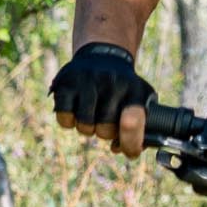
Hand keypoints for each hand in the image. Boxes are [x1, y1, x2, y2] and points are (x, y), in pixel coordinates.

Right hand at [50, 41, 155, 158]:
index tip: (128, 151)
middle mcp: (112, 83)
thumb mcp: (141, 100)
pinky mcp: (66, 82)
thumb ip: (140, 129)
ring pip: (85, 127)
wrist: (102, 55)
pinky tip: (75, 109)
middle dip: (105, 132)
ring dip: (87, 128)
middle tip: (105, 119)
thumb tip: (124, 151)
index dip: (130, 143)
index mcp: (135, 91)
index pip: (133, 122)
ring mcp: (88, 81)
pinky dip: (69, 121)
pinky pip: (65, 119)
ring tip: (91, 114)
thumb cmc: (124, 89)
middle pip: (105, 131)